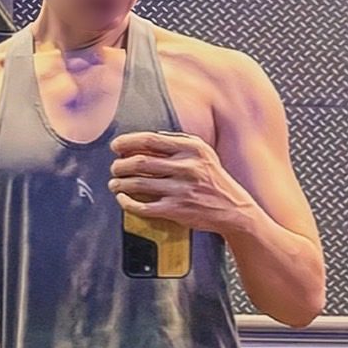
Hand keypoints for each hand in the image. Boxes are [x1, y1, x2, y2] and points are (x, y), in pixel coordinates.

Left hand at [108, 130, 255, 234]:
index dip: (127, 142)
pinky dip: (128, 203)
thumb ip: (180, 141)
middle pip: (140, 162)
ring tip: (114, 183)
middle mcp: (186, 167)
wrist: (233, 209)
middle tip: (114, 168)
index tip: (116, 146)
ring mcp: (181, 190)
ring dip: (120, 183)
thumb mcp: (204, 153)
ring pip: (138, 184)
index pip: (150, 140)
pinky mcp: (177, 210)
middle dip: (120, 165)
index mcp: (191, 149)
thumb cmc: (214, 179)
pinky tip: (122, 199)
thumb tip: (151, 137)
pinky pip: (144, 206)